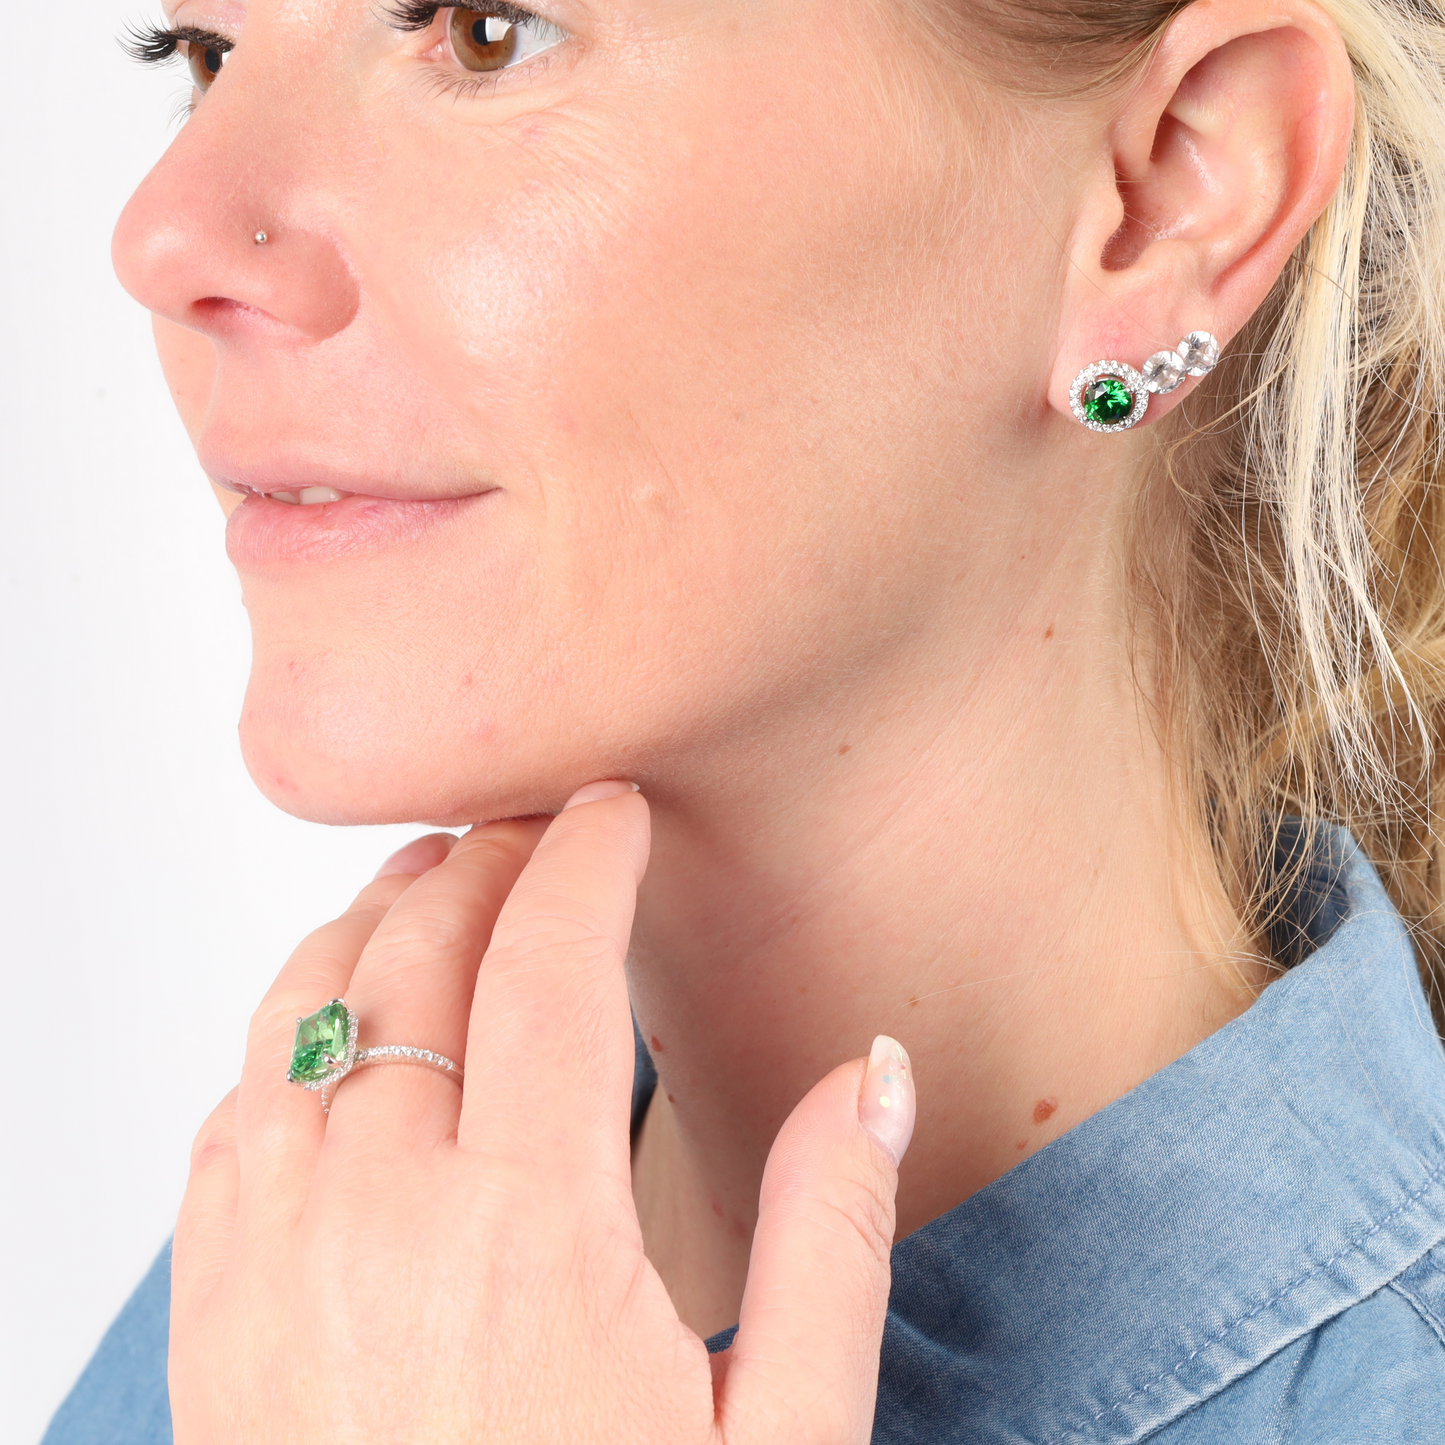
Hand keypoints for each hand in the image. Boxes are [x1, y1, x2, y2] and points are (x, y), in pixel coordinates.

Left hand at [170, 781, 915, 1443]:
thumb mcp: (779, 1438)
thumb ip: (829, 1232)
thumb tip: (871, 1070)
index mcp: (528, 1231)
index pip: (544, 959)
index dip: (583, 855)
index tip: (611, 809)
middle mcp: (378, 1220)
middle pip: (418, 951)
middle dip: (483, 858)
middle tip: (534, 826)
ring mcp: (274, 1262)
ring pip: (308, 1006)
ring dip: (378, 919)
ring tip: (438, 881)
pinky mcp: (215, 1317)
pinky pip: (235, 1108)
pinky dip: (292, 1025)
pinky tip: (342, 1021)